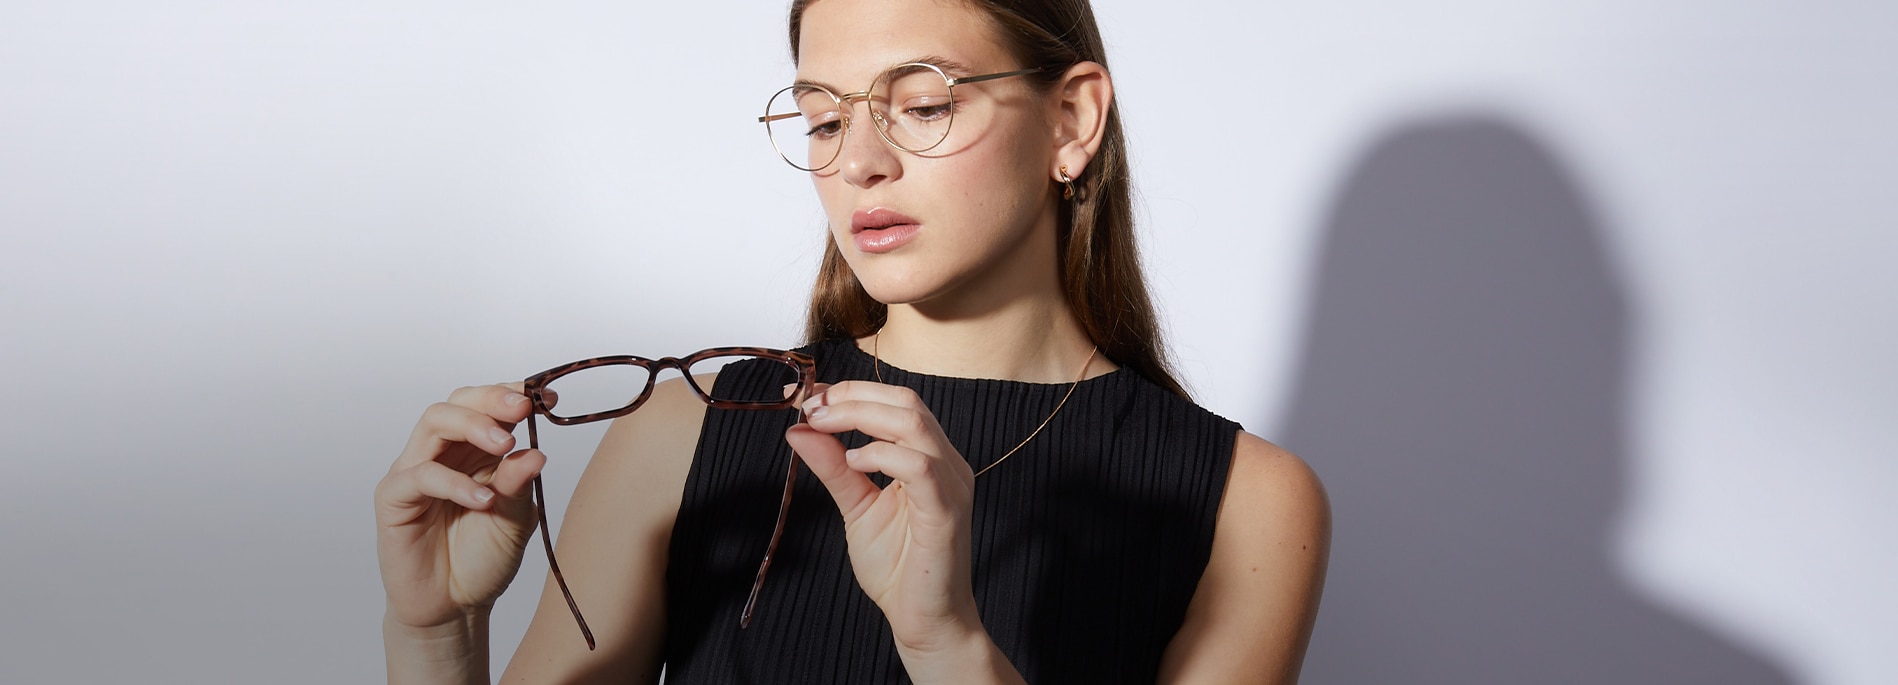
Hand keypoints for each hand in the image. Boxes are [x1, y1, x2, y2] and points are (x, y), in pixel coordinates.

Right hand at [375, 383, 548, 630]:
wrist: (454, 607)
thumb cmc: (482, 559)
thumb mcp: (514, 520)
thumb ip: (519, 485)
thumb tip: (537, 453)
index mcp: (474, 452)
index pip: (486, 407)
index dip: (514, 395)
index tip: (548, 398)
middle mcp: (443, 454)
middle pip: (456, 403)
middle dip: (492, 400)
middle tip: (523, 409)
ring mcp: (415, 472)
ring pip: (433, 423)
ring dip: (472, 425)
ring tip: (505, 444)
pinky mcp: (394, 498)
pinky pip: (419, 475)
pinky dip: (454, 482)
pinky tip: (483, 499)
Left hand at [782, 381, 982, 651]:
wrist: (924, 619)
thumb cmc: (897, 567)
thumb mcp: (855, 505)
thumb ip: (833, 466)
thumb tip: (799, 429)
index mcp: (929, 457)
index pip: (895, 403)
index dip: (851, 390)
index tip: (807, 394)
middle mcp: (947, 463)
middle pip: (906, 401)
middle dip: (852, 396)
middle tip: (810, 407)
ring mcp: (951, 485)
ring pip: (914, 423)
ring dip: (861, 416)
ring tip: (823, 425)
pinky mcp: (946, 512)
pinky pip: (920, 467)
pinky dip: (883, 454)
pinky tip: (855, 461)